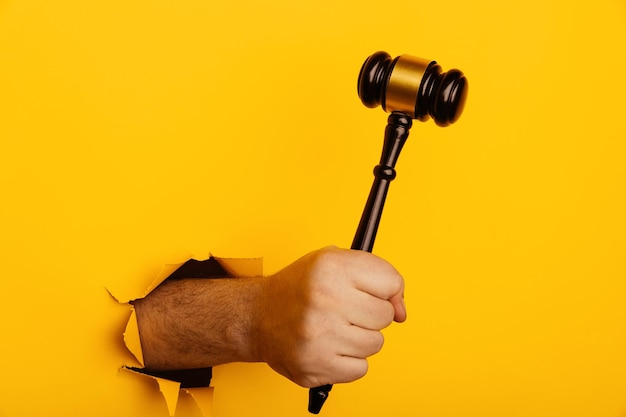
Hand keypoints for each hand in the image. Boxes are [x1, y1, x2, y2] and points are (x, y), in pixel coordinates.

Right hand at [254, 246, 405, 387]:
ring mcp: (320, 336)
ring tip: (334, 328)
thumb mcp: (334, 262)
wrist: (257, 317)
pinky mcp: (315, 366)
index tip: (372, 292)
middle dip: (370, 315)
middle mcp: (324, 299)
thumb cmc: (300, 289)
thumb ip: (376, 275)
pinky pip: (360, 368)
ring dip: (359, 338)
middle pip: (385, 316)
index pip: (391, 281)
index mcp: (330, 267)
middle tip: (346, 310)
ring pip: (375, 344)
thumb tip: (401, 311)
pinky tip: (330, 346)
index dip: (385, 288)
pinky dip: (349, 360)